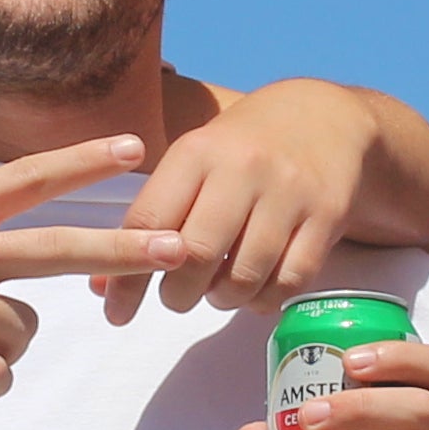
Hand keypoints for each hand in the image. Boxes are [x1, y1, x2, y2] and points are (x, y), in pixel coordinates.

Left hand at [105, 80, 369, 318]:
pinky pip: (290, 281)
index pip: (148, 221)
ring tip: (218, 292)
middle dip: (177, 295)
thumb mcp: (192, 164)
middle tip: (178, 297)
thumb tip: (100, 288)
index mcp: (196, 152)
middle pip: (195, 255)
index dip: (127, 276)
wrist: (325, 117)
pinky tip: (257, 292)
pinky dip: (266, 300)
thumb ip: (150, 220)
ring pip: (244, 276)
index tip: (117, 312)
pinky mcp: (328, 215)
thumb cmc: (242, 148)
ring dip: (222, 300)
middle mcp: (241, 168)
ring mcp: (289, 192)